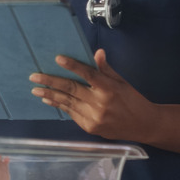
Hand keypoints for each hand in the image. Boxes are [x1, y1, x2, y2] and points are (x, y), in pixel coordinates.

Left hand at [28, 49, 153, 140]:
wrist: (144, 125)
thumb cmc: (133, 100)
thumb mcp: (122, 82)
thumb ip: (106, 69)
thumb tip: (97, 52)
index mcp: (110, 89)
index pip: (88, 74)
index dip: (73, 66)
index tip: (57, 58)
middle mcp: (100, 104)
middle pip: (71, 89)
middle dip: (51, 82)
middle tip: (34, 76)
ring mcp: (94, 118)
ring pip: (68, 103)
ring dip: (50, 95)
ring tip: (36, 89)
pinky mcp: (90, 128)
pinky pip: (72, 114)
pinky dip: (60, 106)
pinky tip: (50, 100)